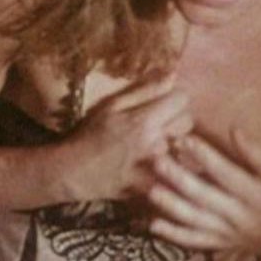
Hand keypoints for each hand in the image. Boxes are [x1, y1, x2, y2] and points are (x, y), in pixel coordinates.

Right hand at [58, 77, 193, 202]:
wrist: (73, 172)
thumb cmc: (89, 134)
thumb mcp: (111, 106)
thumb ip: (144, 91)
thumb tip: (172, 75)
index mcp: (144, 120)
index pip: (182, 99)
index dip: (174, 98)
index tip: (165, 103)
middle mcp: (155, 143)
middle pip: (187, 122)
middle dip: (176, 119)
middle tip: (160, 124)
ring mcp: (156, 167)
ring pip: (183, 145)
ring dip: (174, 143)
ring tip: (155, 146)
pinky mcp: (155, 185)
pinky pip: (177, 170)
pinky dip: (171, 166)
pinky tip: (157, 165)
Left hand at [146, 128, 260, 258]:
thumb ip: (255, 153)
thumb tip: (233, 129)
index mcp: (255, 194)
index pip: (226, 173)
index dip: (205, 156)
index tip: (184, 140)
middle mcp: (239, 216)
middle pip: (204, 197)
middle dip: (179, 179)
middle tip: (158, 161)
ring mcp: (227, 233)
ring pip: (195, 221)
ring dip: (172, 207)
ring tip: (151, 191)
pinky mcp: (219, 245)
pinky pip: (194, 242)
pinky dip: (174, 235)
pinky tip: (153, 225)